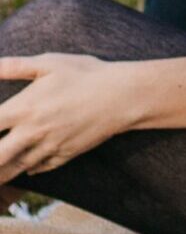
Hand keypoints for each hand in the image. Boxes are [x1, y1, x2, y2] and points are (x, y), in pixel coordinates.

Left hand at [0, 55, 136, 181]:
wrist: (125, 96)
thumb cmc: (88, 74)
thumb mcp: (51, 63)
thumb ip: (15, 66)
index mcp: (25, 108)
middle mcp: (33, 131)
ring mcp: (49, 146)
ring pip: (14, 167)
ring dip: (2, 170)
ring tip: (0, 166)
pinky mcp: (65, 155)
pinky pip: (38, 168)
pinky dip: (27, 168)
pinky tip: (23, 165)